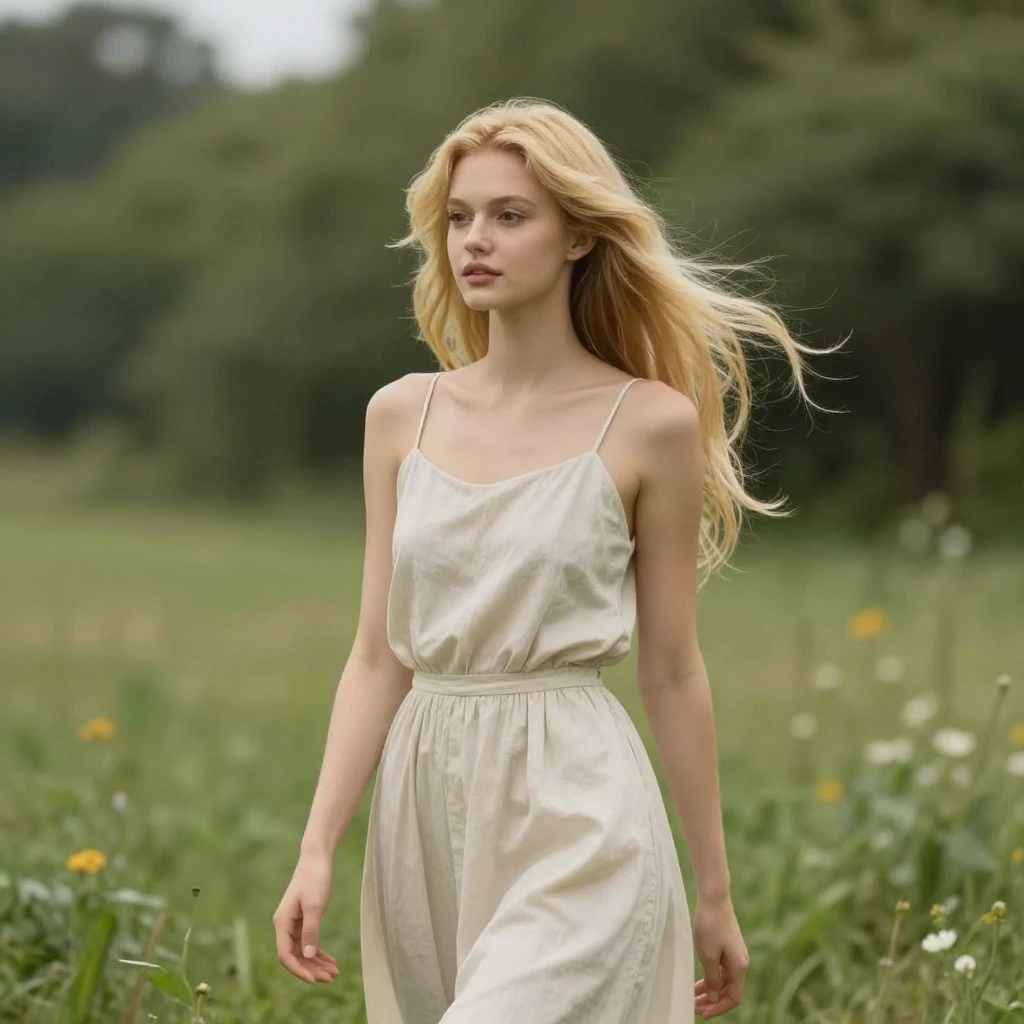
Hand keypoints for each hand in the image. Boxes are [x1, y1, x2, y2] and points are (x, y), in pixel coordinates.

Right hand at [272, 852, 340, 983]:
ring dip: (317, 963)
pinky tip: (331, 961)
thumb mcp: (314, 906)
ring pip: (302, 951)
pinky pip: (308, 942)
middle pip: (295, 956)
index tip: (315, 980)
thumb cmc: (315, 879)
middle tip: (332, 978)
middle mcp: (284, 926)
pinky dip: (319, 953)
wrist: (317, 858)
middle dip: (312, 969)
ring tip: (335, 973)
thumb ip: (311, 931)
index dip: (299, 970)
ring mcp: (293, 924)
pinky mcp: (303, 920)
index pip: (285, 955)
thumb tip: (308, 955)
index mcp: (282, 923)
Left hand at [692, 894, 748, 1018]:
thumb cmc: (710, 925)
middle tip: (693, 1007)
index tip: (703, 1014)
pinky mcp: (728, 948)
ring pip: (723, 981)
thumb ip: (712, 980)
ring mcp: (735, 955)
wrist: (714, 898)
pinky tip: (697, 983)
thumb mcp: (708, 956)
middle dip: (712, 1001)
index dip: (719, 1008)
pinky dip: (710, 978)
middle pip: (728, 991)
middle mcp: (740, 963)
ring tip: (692, 998)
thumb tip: (714, 998)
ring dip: (709, 991)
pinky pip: (721, 970)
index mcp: (739, 967)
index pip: (733, 998)